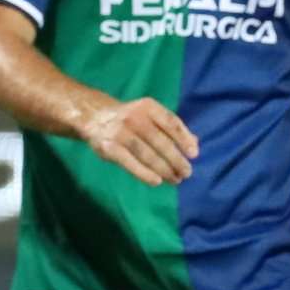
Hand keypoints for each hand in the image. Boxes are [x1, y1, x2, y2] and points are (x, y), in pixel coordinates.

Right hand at [78, 95, 197, 185]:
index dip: (184, 139)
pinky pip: (130, 163)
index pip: (171, 123)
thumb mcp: (150, 116)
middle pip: (160, 141)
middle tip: (186, 173)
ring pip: (147, 154)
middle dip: (176, 159)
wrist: (95, 117)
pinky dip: (144, 174)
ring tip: (175, 179)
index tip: (194, 155)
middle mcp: (135, 117)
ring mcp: (120, 132)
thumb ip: (171, 128)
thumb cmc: (130, 119)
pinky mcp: (109, 148)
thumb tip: (195, 145)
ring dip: (164, 169)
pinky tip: (157, 181)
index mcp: (148, 107)